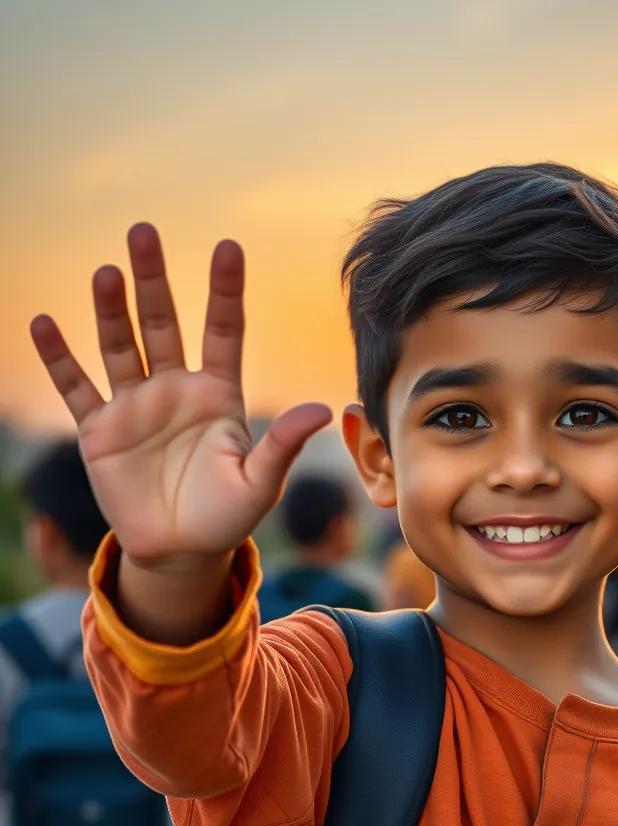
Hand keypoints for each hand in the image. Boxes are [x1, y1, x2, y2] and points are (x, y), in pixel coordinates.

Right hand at [30, 224, 331, 568]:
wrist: (181, 551)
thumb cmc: (228, 516)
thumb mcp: (260, 482)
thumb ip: (283, 444)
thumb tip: (322, 409)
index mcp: (219, 394)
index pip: (223, 330)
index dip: (224, 290)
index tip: (228, 246)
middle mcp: (176, 389)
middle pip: (163, 323)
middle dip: (154, 279)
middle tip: (145, 231)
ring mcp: (136, 406)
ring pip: (121, 346)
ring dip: (111, 310)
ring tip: (107, 273)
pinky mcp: (100, 431)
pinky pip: (76, 388)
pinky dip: (60, 359)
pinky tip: (44, 324)